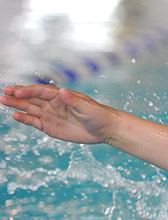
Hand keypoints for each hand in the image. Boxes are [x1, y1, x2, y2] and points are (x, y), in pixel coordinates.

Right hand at [1, 84, 116, 144]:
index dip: (29, 90)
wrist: (104, 129)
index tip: (17, 91)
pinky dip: (24, 118)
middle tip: (4, 91)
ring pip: (29, 108)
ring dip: (16, 104)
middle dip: (17, 94)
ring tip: (3, 100)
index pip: (41, 91)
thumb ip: (73, 101)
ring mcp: (50, 115)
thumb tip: (62, 91)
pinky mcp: (50, 127)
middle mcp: (52, 103)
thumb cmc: (98, 114)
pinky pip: (34, 121)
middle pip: (31, 97)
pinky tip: (15, 115)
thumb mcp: (87, 107)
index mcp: (60, 96)